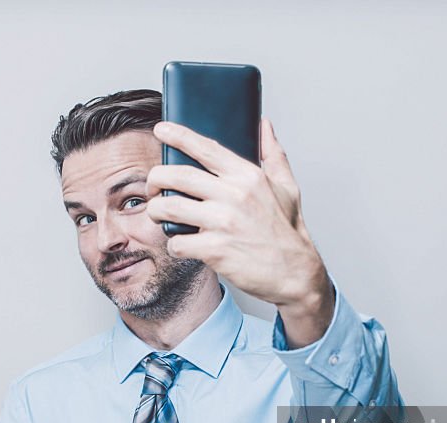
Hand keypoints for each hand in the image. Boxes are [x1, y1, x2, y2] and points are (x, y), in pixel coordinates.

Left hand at [146, 119, 333, 346]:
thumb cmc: (287, 231)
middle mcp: (234, 195)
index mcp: (248, 176)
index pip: (206, 148)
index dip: (179, 136)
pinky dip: (174, 244)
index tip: (161, 129)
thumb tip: (265, 126)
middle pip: (177, 175)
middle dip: (154, 179)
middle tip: (152, 187)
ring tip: (158, 214)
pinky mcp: (215, 250)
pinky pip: (177, 242)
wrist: (295, 273)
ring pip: (169, 207)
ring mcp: (223, 223)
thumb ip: (273, 154)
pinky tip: (182, 245)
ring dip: (155, 211)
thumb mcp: (287, 187)